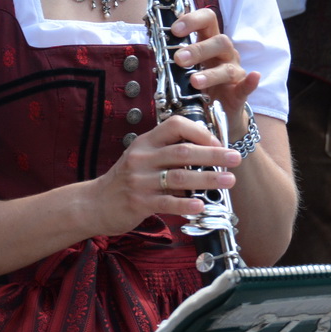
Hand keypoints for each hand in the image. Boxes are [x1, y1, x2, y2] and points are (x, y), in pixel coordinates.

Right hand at [89, 115, 244, 234]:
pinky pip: (167, 202)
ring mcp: (140, 181)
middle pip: (183, 151)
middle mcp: (142, 158)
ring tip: (229, 181)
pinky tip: (201, 205)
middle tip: (235, 158)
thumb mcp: (142, 157)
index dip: (200, 131)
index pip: (175, 125)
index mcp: (146, 142)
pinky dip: (186, 204)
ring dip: (208, 179)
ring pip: (180, 177)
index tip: (218, 142)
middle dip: (213, 155)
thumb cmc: (125, 180)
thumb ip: (167, 152)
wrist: (95, 203)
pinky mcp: (139, 202)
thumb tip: (206, 149)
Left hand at [169, 7, 260, 129]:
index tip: (175, 30)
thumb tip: (156, 47)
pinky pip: (248, 85)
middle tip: (178, 60)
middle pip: (220, 41)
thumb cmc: (200, 85)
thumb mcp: (187, 69)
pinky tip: (254, 77)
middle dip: (198, 49)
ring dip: (211, 73)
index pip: (207, 20)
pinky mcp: (240, 92)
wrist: (218, 112)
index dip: (192, 21)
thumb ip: (176, 58)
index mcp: (210, 43)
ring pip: (228, 66)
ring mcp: (235, 72)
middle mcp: (225, 54)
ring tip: (194, 81)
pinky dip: (251, 82)